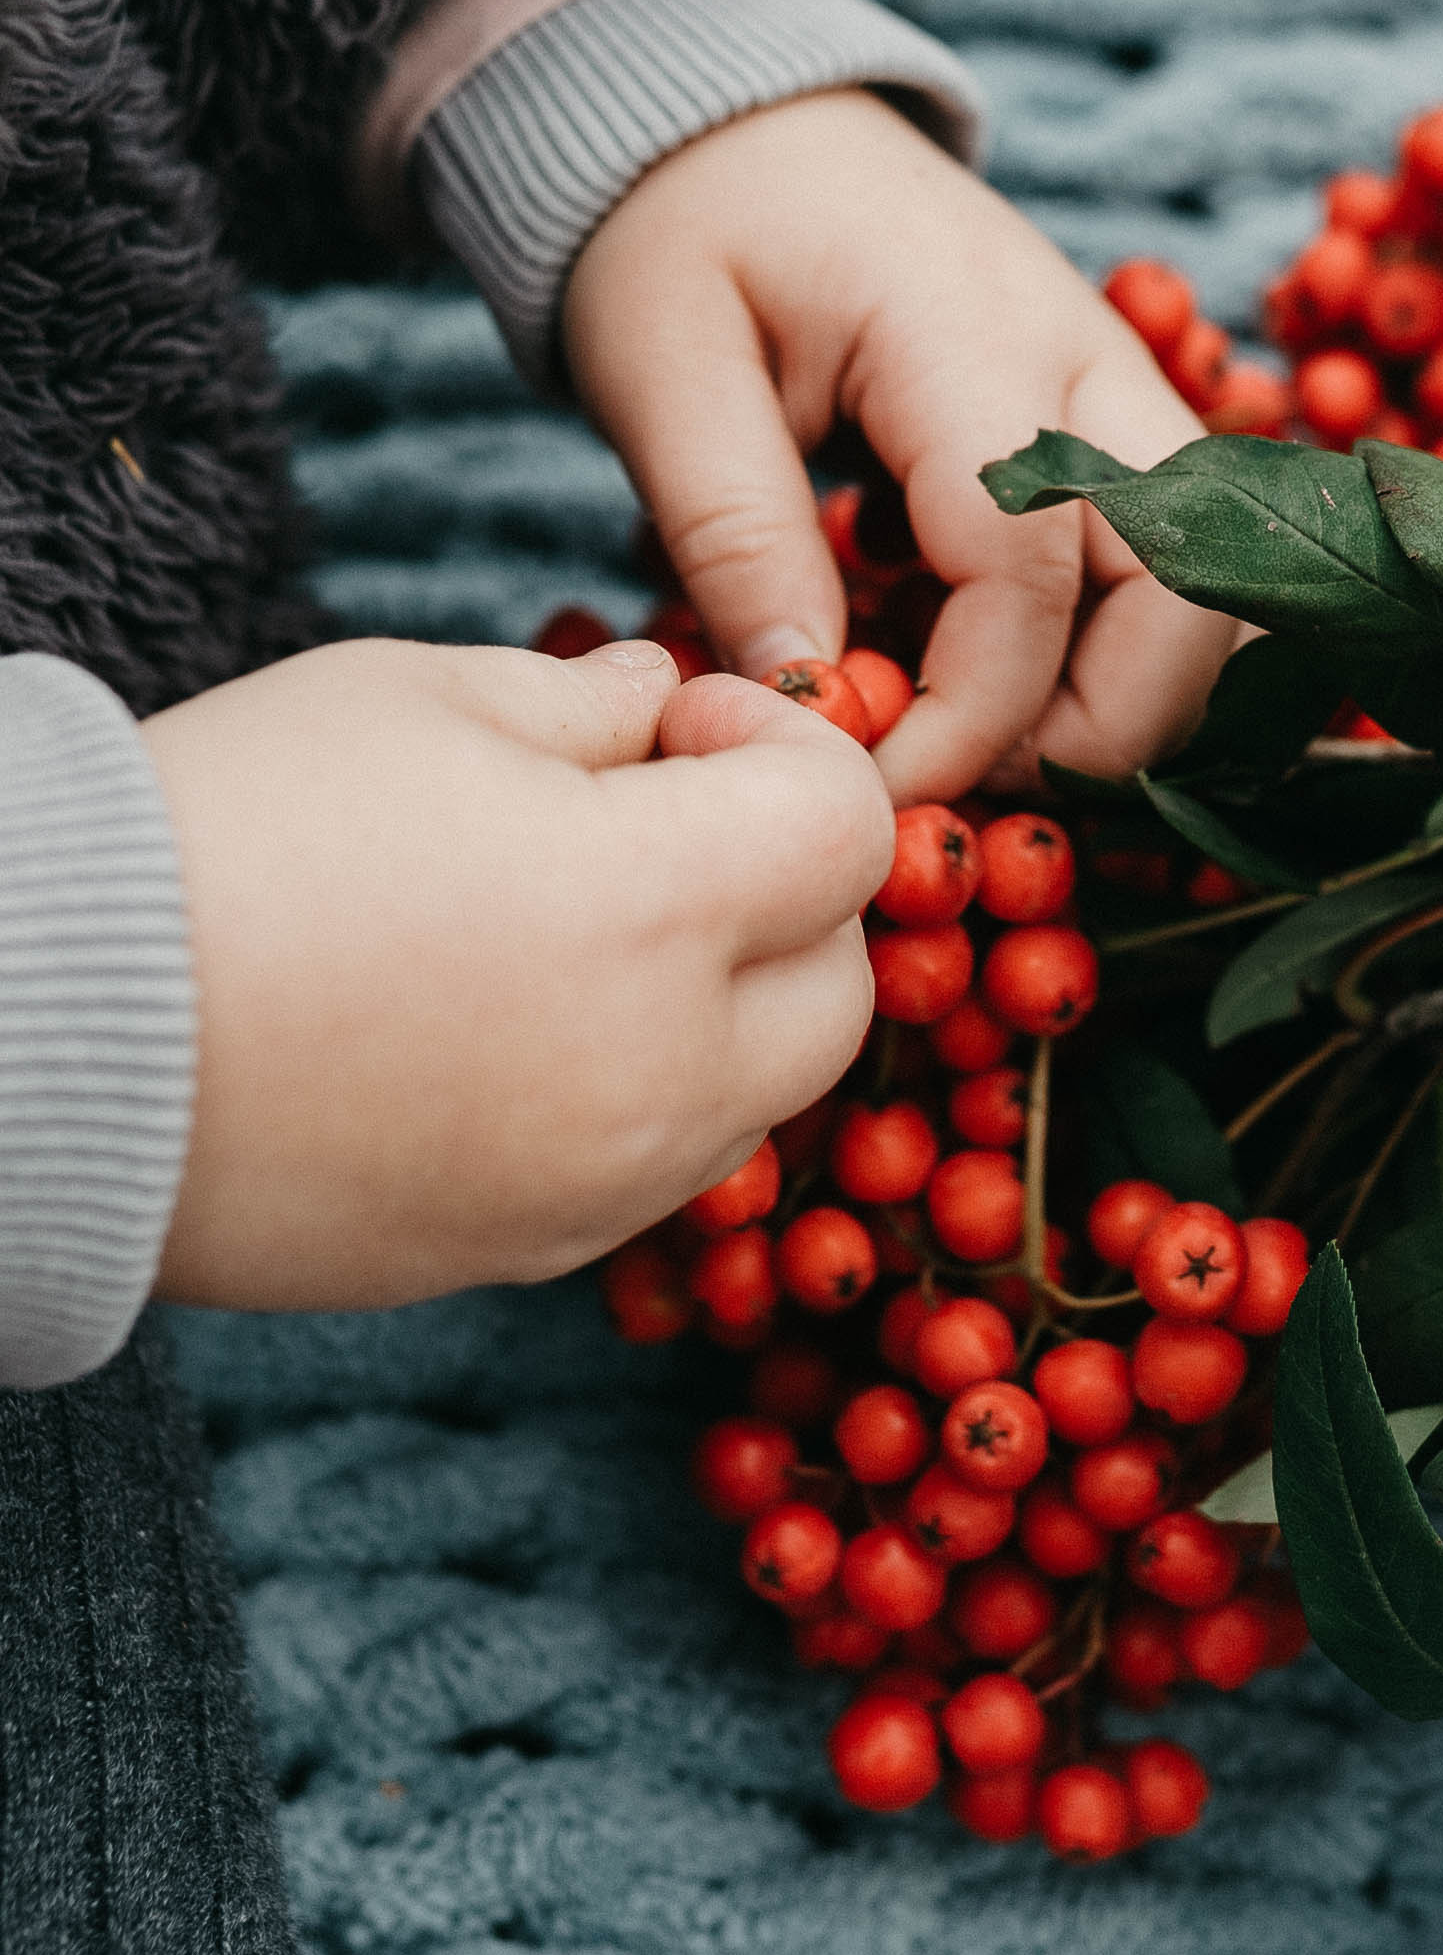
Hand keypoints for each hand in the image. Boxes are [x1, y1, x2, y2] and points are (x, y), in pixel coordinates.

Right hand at [143, 638, 890, 1308]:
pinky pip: (650, 1173)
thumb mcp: (411, 697)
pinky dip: (636, 1093)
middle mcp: (660, 1072)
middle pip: (842, 985)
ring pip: (760, 1094)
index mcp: (654, 908)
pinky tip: (508, 1026)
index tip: (673, 724)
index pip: (850, 830)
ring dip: (725, 1001)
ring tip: (571, 928)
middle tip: (655, 825)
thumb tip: (658, 700)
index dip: (785, 749)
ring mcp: (597, 1187)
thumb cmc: (226, 832)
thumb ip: (583, 703)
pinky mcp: (522, 1256)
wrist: (42, 1039)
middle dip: (788, 891)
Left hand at [561, 88, 1235, 802]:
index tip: (874, 778)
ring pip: (1208, 587)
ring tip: (968, 734)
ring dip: (1117, 698)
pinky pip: (1165, 561)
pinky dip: (1102, 647)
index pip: (1034, 568)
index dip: (973, 710)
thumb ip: (736, 538)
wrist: (737, 119)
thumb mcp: (662, 374)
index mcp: (969, 333)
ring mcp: (1116, 386)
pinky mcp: (1110, 418)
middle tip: (949, 773)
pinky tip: (976, 667)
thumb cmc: (683, 231)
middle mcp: (1086, 358)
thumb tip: (812, 705)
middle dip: (1100, 728)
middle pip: (1191, 589)